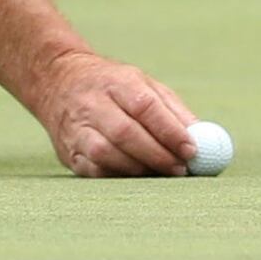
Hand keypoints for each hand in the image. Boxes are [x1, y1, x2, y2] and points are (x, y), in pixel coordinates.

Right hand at [40, 49, 199, 177]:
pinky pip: (92, 170)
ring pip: (106, 154)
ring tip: (160, 174)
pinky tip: (134, 177)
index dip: (170, 130)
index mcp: (117, 82)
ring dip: (137, 169)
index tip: (191, 149)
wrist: (58, 82)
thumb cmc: (113, 86)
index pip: (145, 107)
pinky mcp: (68, 151)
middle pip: (126, 133)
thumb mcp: (143, 83)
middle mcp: (93, 104)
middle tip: (181, 169)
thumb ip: (171, 110)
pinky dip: (117, 176)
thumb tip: (202, 137)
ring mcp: (77, 129)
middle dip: (157, 155)